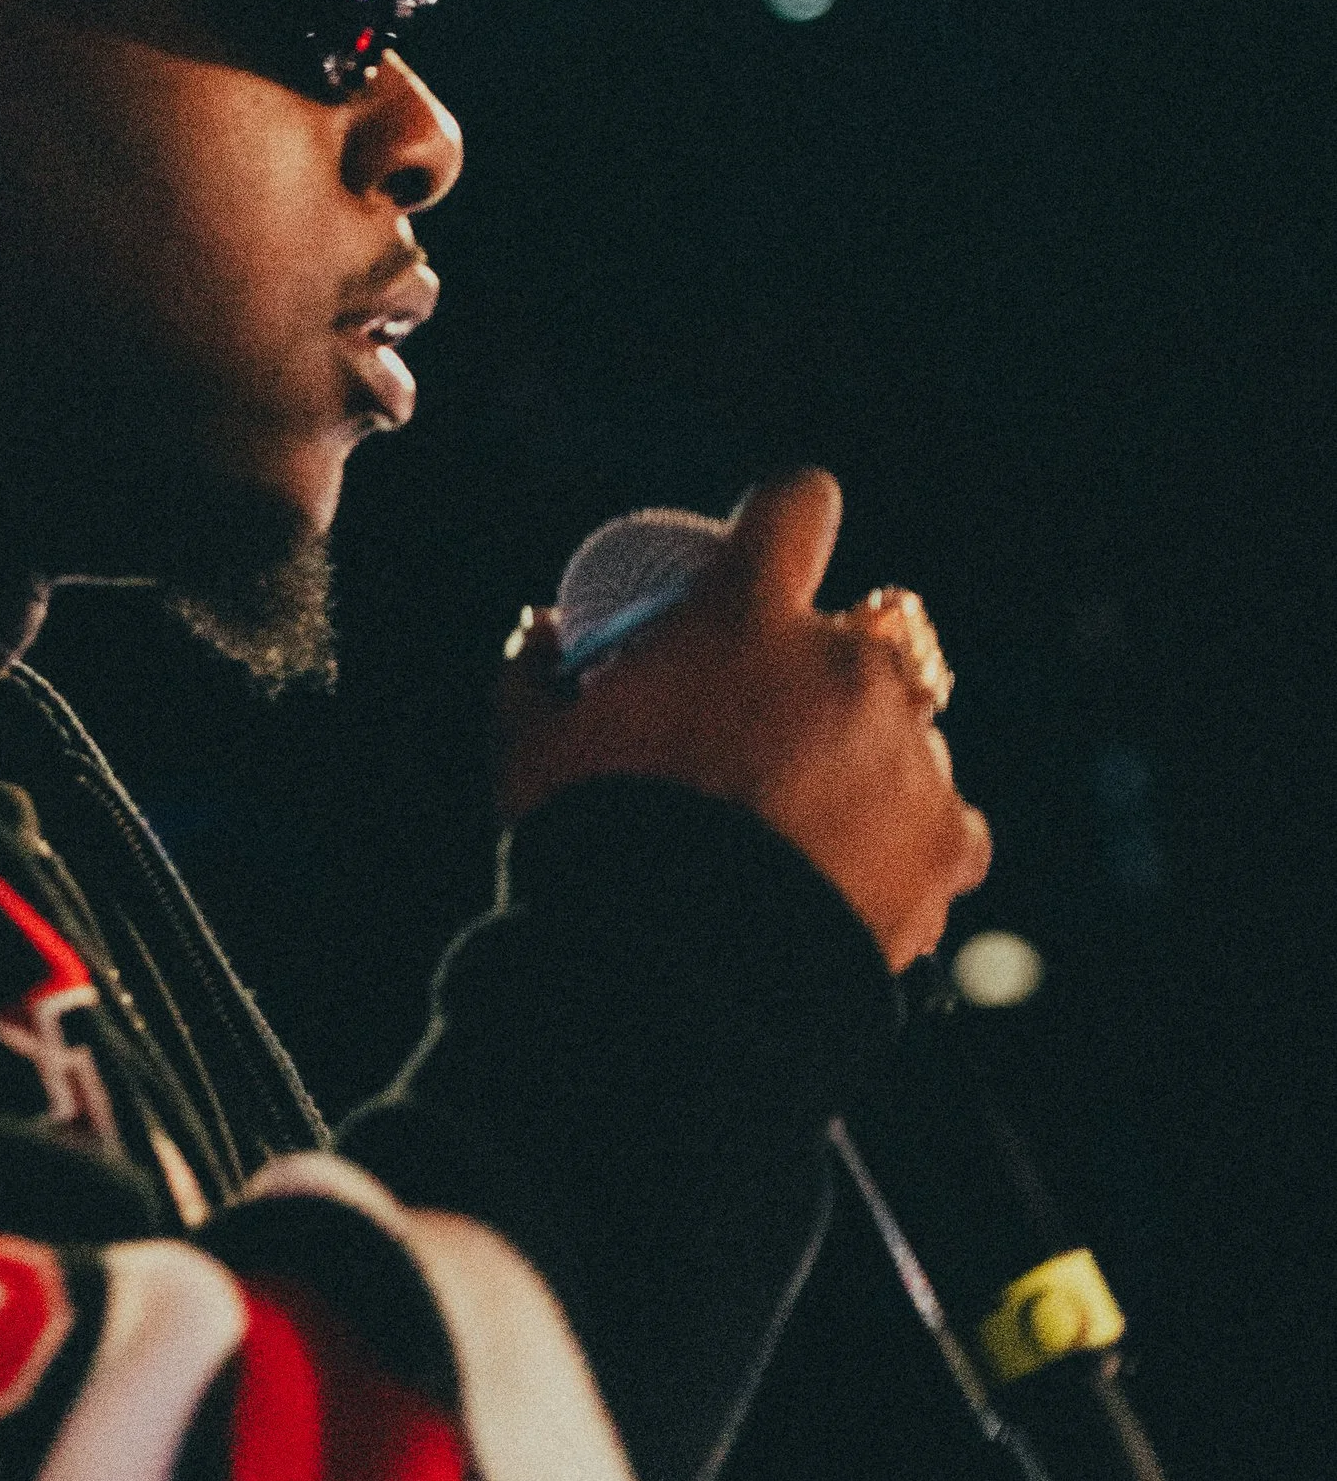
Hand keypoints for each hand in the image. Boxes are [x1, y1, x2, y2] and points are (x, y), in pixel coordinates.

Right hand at [496, 469, 992, 971]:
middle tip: (773, 732)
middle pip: (869, 630)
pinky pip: (947, 823)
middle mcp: (849, 665)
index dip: (784, 526)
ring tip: (804, 832)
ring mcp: (910, 751)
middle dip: (830, 668)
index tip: (765, 564)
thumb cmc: (594, 848)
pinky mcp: (947, 839)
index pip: (799, 504)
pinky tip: (859, 873)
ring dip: (871, 758)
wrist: (676, 976)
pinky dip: (911, 841)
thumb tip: (544, 630)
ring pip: (908, 729)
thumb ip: (533, 675)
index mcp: (749, 618)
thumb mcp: (532, 753)